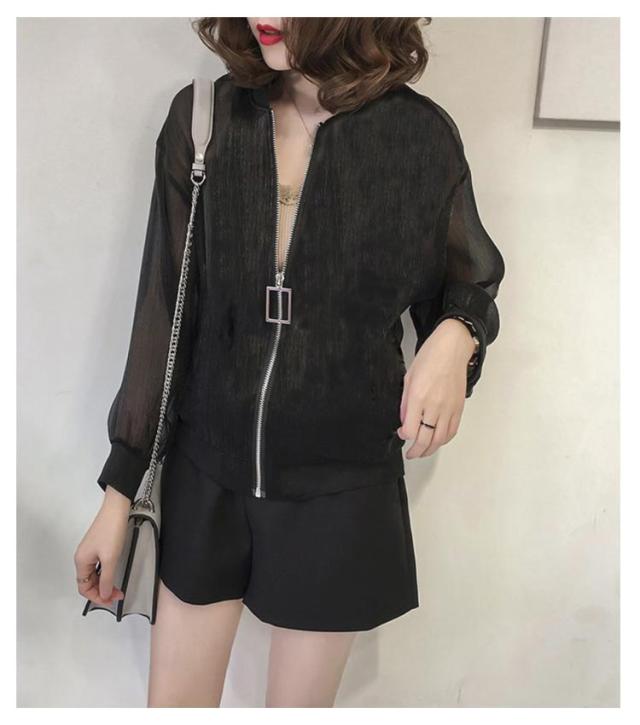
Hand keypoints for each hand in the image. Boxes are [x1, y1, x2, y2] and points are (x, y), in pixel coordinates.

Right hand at [74, 486, 130, 605]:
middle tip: (118, 595)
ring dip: (105, 583)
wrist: (116, 509)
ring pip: (94, 575)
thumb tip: (103, 595)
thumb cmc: (111, 532)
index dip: (97, 597)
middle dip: (102, 591)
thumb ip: (106, 579)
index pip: (84, 588)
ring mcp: (90, 551)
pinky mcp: (97, 546)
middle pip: (88, 582)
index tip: (112, 600)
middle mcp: (82, 558)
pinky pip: (98, 566)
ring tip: (118, 588)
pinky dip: (106, 573)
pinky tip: (114, 575)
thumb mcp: (110, 558)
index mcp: (81, 561)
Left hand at [397, 318, 475, 457]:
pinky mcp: (459, 408)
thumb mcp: (409, 377)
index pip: (410, 430)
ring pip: (440, 439)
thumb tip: (404, 420)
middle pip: (425, 439)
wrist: (452, 348)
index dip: (404, 436)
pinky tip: (437, 441)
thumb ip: (405, 402)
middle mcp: (434, 406)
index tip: (401, 433)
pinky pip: (452, 430)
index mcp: (418, 397)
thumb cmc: (429, 357)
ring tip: (422, 452)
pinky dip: (444, 440)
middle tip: (411, 454)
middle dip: (416, 450)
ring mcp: (448, 408)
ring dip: (430, 449)